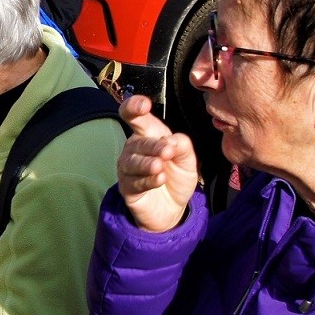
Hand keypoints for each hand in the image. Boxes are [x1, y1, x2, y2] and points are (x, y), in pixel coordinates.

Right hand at [117, 95, 196, 233]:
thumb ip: (183, 146)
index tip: (144, 106)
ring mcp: (128, 168)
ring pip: (132, 161)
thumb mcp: (188, 160)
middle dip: (153, 145)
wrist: (174, 209)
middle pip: (138, 141)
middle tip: (168, 152)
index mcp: (149, 135)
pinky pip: (133, 182)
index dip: (134, 106)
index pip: (135, 116)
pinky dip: (147, 180)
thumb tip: (172, 140)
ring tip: (160, 166)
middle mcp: (134, 148)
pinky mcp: (127, 188)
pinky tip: (160, 180)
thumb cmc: (177, 178)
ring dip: (146, 163)